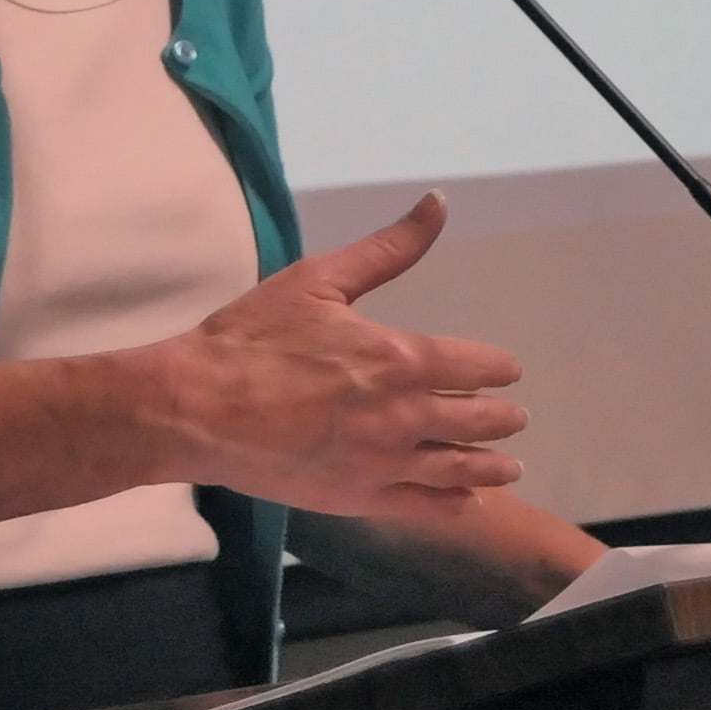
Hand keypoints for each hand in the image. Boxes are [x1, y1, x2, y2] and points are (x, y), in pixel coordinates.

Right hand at [146, 193, 526, 515]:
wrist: (197, 408)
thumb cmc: (253, 337)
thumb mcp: (320, 278)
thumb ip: (389, 247)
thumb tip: (439, 202)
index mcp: (400, 358)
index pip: (476, 366)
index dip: (497, 368)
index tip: (505, 370)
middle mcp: (403, 415)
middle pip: (478, 421)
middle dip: (502, 418)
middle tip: (513, 417)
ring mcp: (383, 463)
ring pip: (460, 469)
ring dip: (492, 464)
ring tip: (509, 465)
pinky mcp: (359, 499)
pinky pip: (424, 507)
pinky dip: (454, 503)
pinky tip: (466, 500)